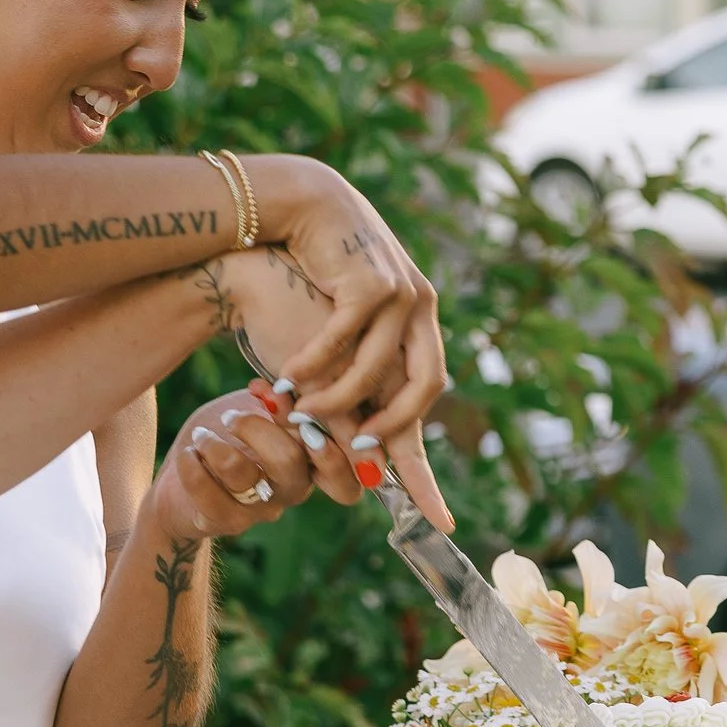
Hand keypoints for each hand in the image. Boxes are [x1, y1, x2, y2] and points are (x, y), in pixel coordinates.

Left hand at [147, 389, 353, 543]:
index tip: (300, 418)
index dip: (331, 452)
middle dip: (254, 428)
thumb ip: (275, 402)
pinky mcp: (228, 522)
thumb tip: (281, 389)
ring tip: (201, 436)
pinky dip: (192, 464)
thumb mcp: (255, 408)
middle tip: (230, 417)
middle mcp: (295, 487)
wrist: (186, 473)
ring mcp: (263, 509)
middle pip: (289, 461)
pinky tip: (189, 454)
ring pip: (241, 473)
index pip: (343, 471)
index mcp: (312, 458)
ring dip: (213, 445)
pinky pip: (208, 491)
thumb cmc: (230, 433)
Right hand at [214, 245, 453, 530]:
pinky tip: (288, 375)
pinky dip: (315, 362)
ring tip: (302, 412)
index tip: (438, 518)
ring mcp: (400, 290)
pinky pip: (344, 336)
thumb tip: (356, 451)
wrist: (295, 208)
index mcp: (420, 325)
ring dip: (337, 397)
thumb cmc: (310, 280)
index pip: (429, 398)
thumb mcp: (340, 340)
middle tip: (359, 453)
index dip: (428, 462)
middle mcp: (421, 308)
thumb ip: (354, 385)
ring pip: (377, 366)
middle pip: (423, 386)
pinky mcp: (370, 277)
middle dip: (391, 428)